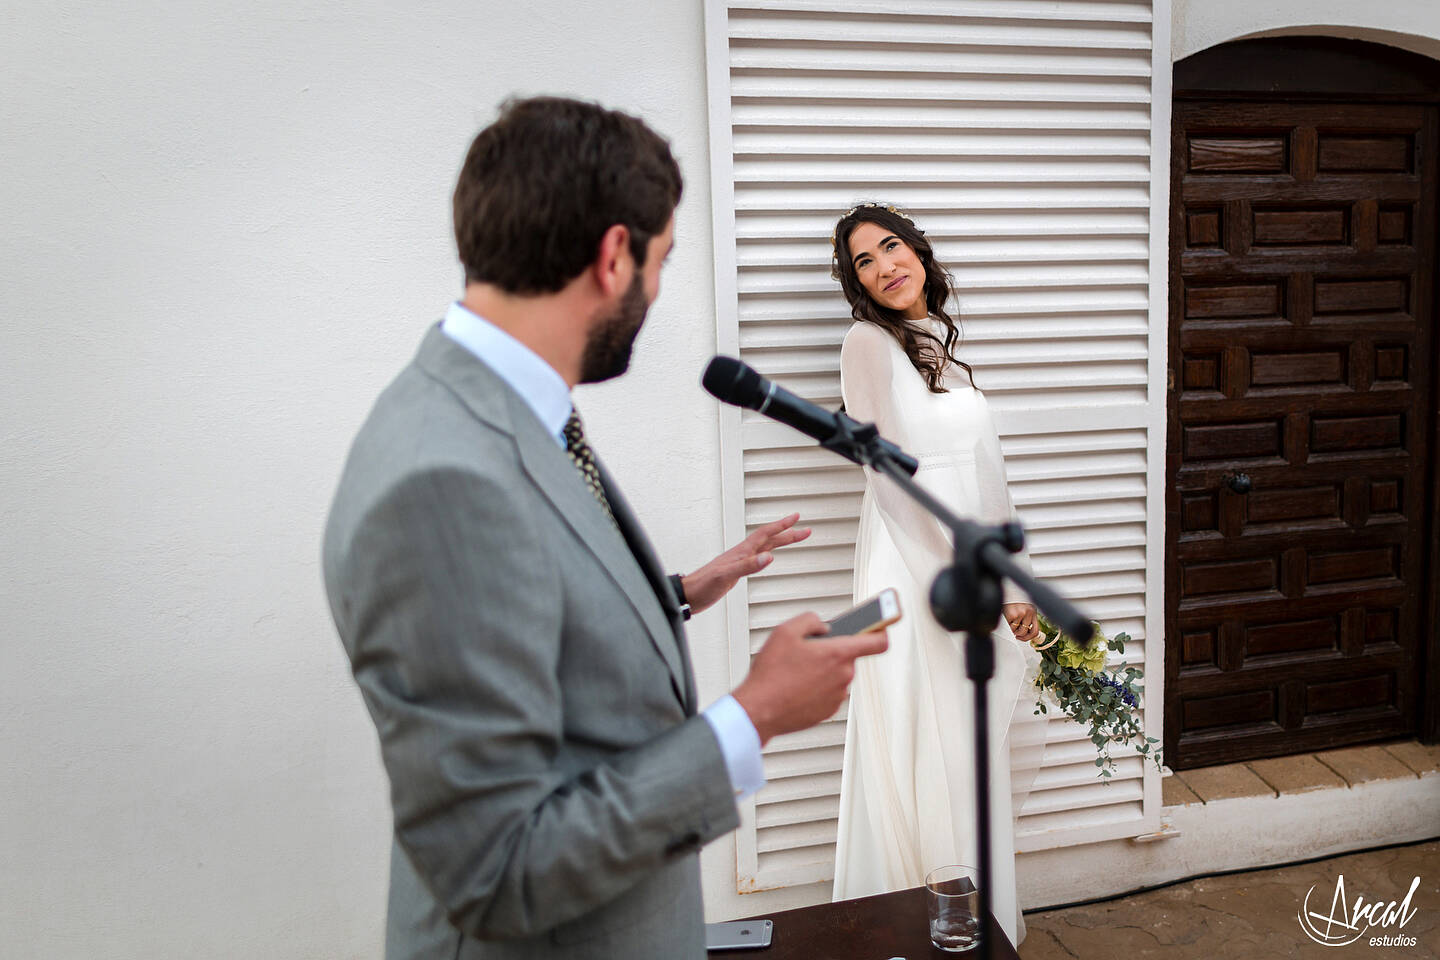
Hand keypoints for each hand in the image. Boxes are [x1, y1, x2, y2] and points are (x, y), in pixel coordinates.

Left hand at [681, 513, 810, 613]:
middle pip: (769, 539)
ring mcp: (739, 562)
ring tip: (795, 538)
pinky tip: (769, 557)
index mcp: (741, 552)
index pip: (765, 534)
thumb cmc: (702, 586)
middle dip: (788, 533)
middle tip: (806, 530)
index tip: (796, 517)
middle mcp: (742, 554)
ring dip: (781, 542)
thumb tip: (769, 557)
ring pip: (765, 547)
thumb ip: (747, 566)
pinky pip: (757, 558)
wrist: (688, 595)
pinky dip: (768, 555)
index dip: (781, 525)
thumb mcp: (726, 576)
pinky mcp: (736, 571)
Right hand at [731, 613, 888, 745]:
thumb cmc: (771, 673)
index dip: (882, 630)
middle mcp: (844, 676)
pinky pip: (828, 692)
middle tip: (807, 651)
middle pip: (848, 656)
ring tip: (796, 671)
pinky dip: (816, 687)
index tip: (882, 624)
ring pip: (836, 675)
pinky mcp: (828, 711)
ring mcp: (837, 696)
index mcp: (838, 654)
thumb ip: (810, 619)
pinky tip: (795, 686)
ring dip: (822, 670)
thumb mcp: (785, 631)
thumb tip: (823, 626)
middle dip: (831, 651)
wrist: (759, 711)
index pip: (878, 641)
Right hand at [1004, 602, 1039, 643]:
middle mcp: (1029, 611)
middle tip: (1014, 632)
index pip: (1035, 630)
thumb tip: (1023, 633)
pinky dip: (1007, 626)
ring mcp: (1021, 613)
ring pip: (1017, 631)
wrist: (1006, 588)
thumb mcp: (1023, 607)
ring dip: (1012, 630)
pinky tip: (1006, 620)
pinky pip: (1010, 627)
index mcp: (1033, 611)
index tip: (1023, 638)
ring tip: (1009, 624)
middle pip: (1025, 632)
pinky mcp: (1012, 614)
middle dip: (1018, 635)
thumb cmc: (1013, 598)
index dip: (1029, 637)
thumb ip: (1025, 618)